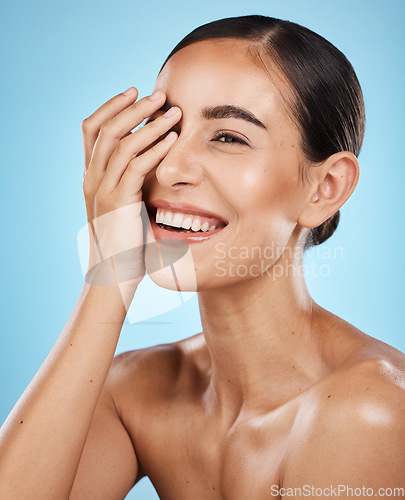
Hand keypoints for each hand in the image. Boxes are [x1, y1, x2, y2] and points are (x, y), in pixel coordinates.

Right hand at [81, 87, 180, 289]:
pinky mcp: (119, 201)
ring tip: (173, 110)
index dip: (111, 106)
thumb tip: (150, 162)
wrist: (115, 274)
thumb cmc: (125, 242)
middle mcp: (92, 178)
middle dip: (133, 107)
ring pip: (121, 143)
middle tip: (158, 94)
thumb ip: (129, 182)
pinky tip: (173, 139)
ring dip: (149, 123)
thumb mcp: (123, 205)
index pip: (92, 129)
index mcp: (91, 176)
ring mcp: (103, 189)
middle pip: (106, 128)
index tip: (134, 92)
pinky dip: (155, 149)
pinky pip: (137, 166)